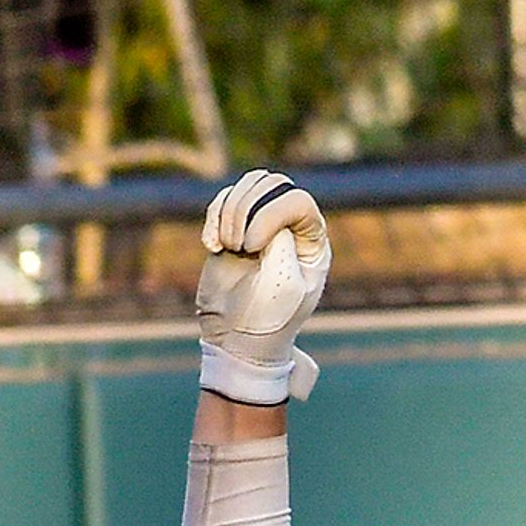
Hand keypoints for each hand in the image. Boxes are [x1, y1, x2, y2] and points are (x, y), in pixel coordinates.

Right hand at [194, 171, 329, 405]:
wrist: (236, 341)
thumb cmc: (268, 319)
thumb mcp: (284, 284)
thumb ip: (281, 242)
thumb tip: (265, 208)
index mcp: (313, 240)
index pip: (297, 200)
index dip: (270, 214)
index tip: (253, 248)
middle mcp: (292, 227)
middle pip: (272, 185)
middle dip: (247, 209)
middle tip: (238, 248)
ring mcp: (262, 224)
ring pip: (249, 185)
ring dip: (229, 211)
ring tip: (226, 246)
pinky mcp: (234, 228)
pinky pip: (224, 199)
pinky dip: (214, 216)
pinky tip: (212, 246)